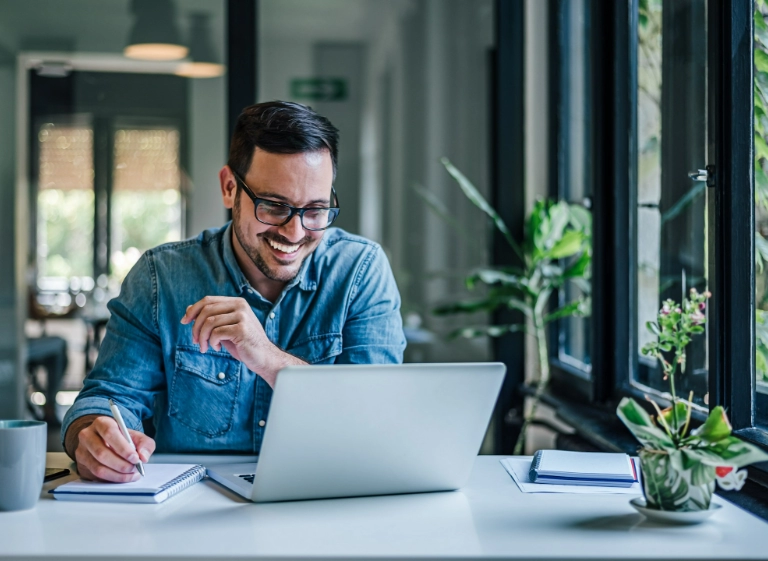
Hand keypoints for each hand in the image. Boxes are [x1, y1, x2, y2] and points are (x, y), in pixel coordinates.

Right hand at [72, 416, 154, 481]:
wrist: (107, 442)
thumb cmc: (123, 439)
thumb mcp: (137, 437)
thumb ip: (145, 444)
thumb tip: (143, 457)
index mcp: (102, 423)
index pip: (109, 433)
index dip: (123, 448)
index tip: (135, 458)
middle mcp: (87, 435)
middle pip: (101, 453)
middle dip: (121, 464)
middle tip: (134, 468)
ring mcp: (82, 451)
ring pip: (98, 467)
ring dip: (117, 474)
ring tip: (131, 473)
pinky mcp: (81, 464)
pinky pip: (96, 475)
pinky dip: (112, 478)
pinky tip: (123, 477)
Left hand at [181, 296, 300, 385]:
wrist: (263, 358)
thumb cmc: (243, 343)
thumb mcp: (225, 328)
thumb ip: (211, 317)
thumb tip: (189, 309)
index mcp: (237, 302)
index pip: (208, 300)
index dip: (193, 310)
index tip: (184, 321)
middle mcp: (240, 306)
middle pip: (206, 310)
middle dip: (196, 327)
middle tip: (195, 341)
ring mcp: (242, 317)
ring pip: (209, 322)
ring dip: (202, 337)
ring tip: (205, 347)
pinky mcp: (242, 329)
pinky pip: (217, 333)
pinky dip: (212, 342)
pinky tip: (217, 348)